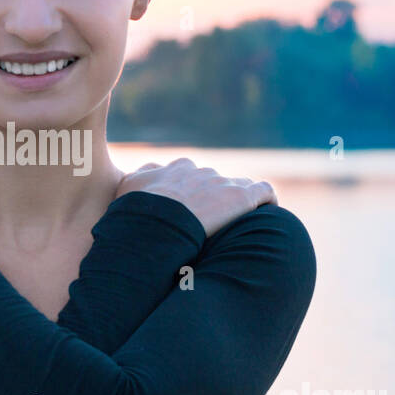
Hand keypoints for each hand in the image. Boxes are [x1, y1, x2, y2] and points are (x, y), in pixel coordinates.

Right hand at [115, 157, 277, 238]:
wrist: (159, 220)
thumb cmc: (139, 212)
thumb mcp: (127, 190)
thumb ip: (136, 180)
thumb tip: (139, 178)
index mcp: (175, 170)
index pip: (187, 174)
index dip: (190, 192)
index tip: (189, 210)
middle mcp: (200, 172)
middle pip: (213, 181)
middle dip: (214, 198)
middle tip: (212, 224)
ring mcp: (222, 182)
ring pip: (238, 185)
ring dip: (239, 201)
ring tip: (240, 224)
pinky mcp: (242, 195)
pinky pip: (263, 191)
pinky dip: (267, 201)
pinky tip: (267, 214)